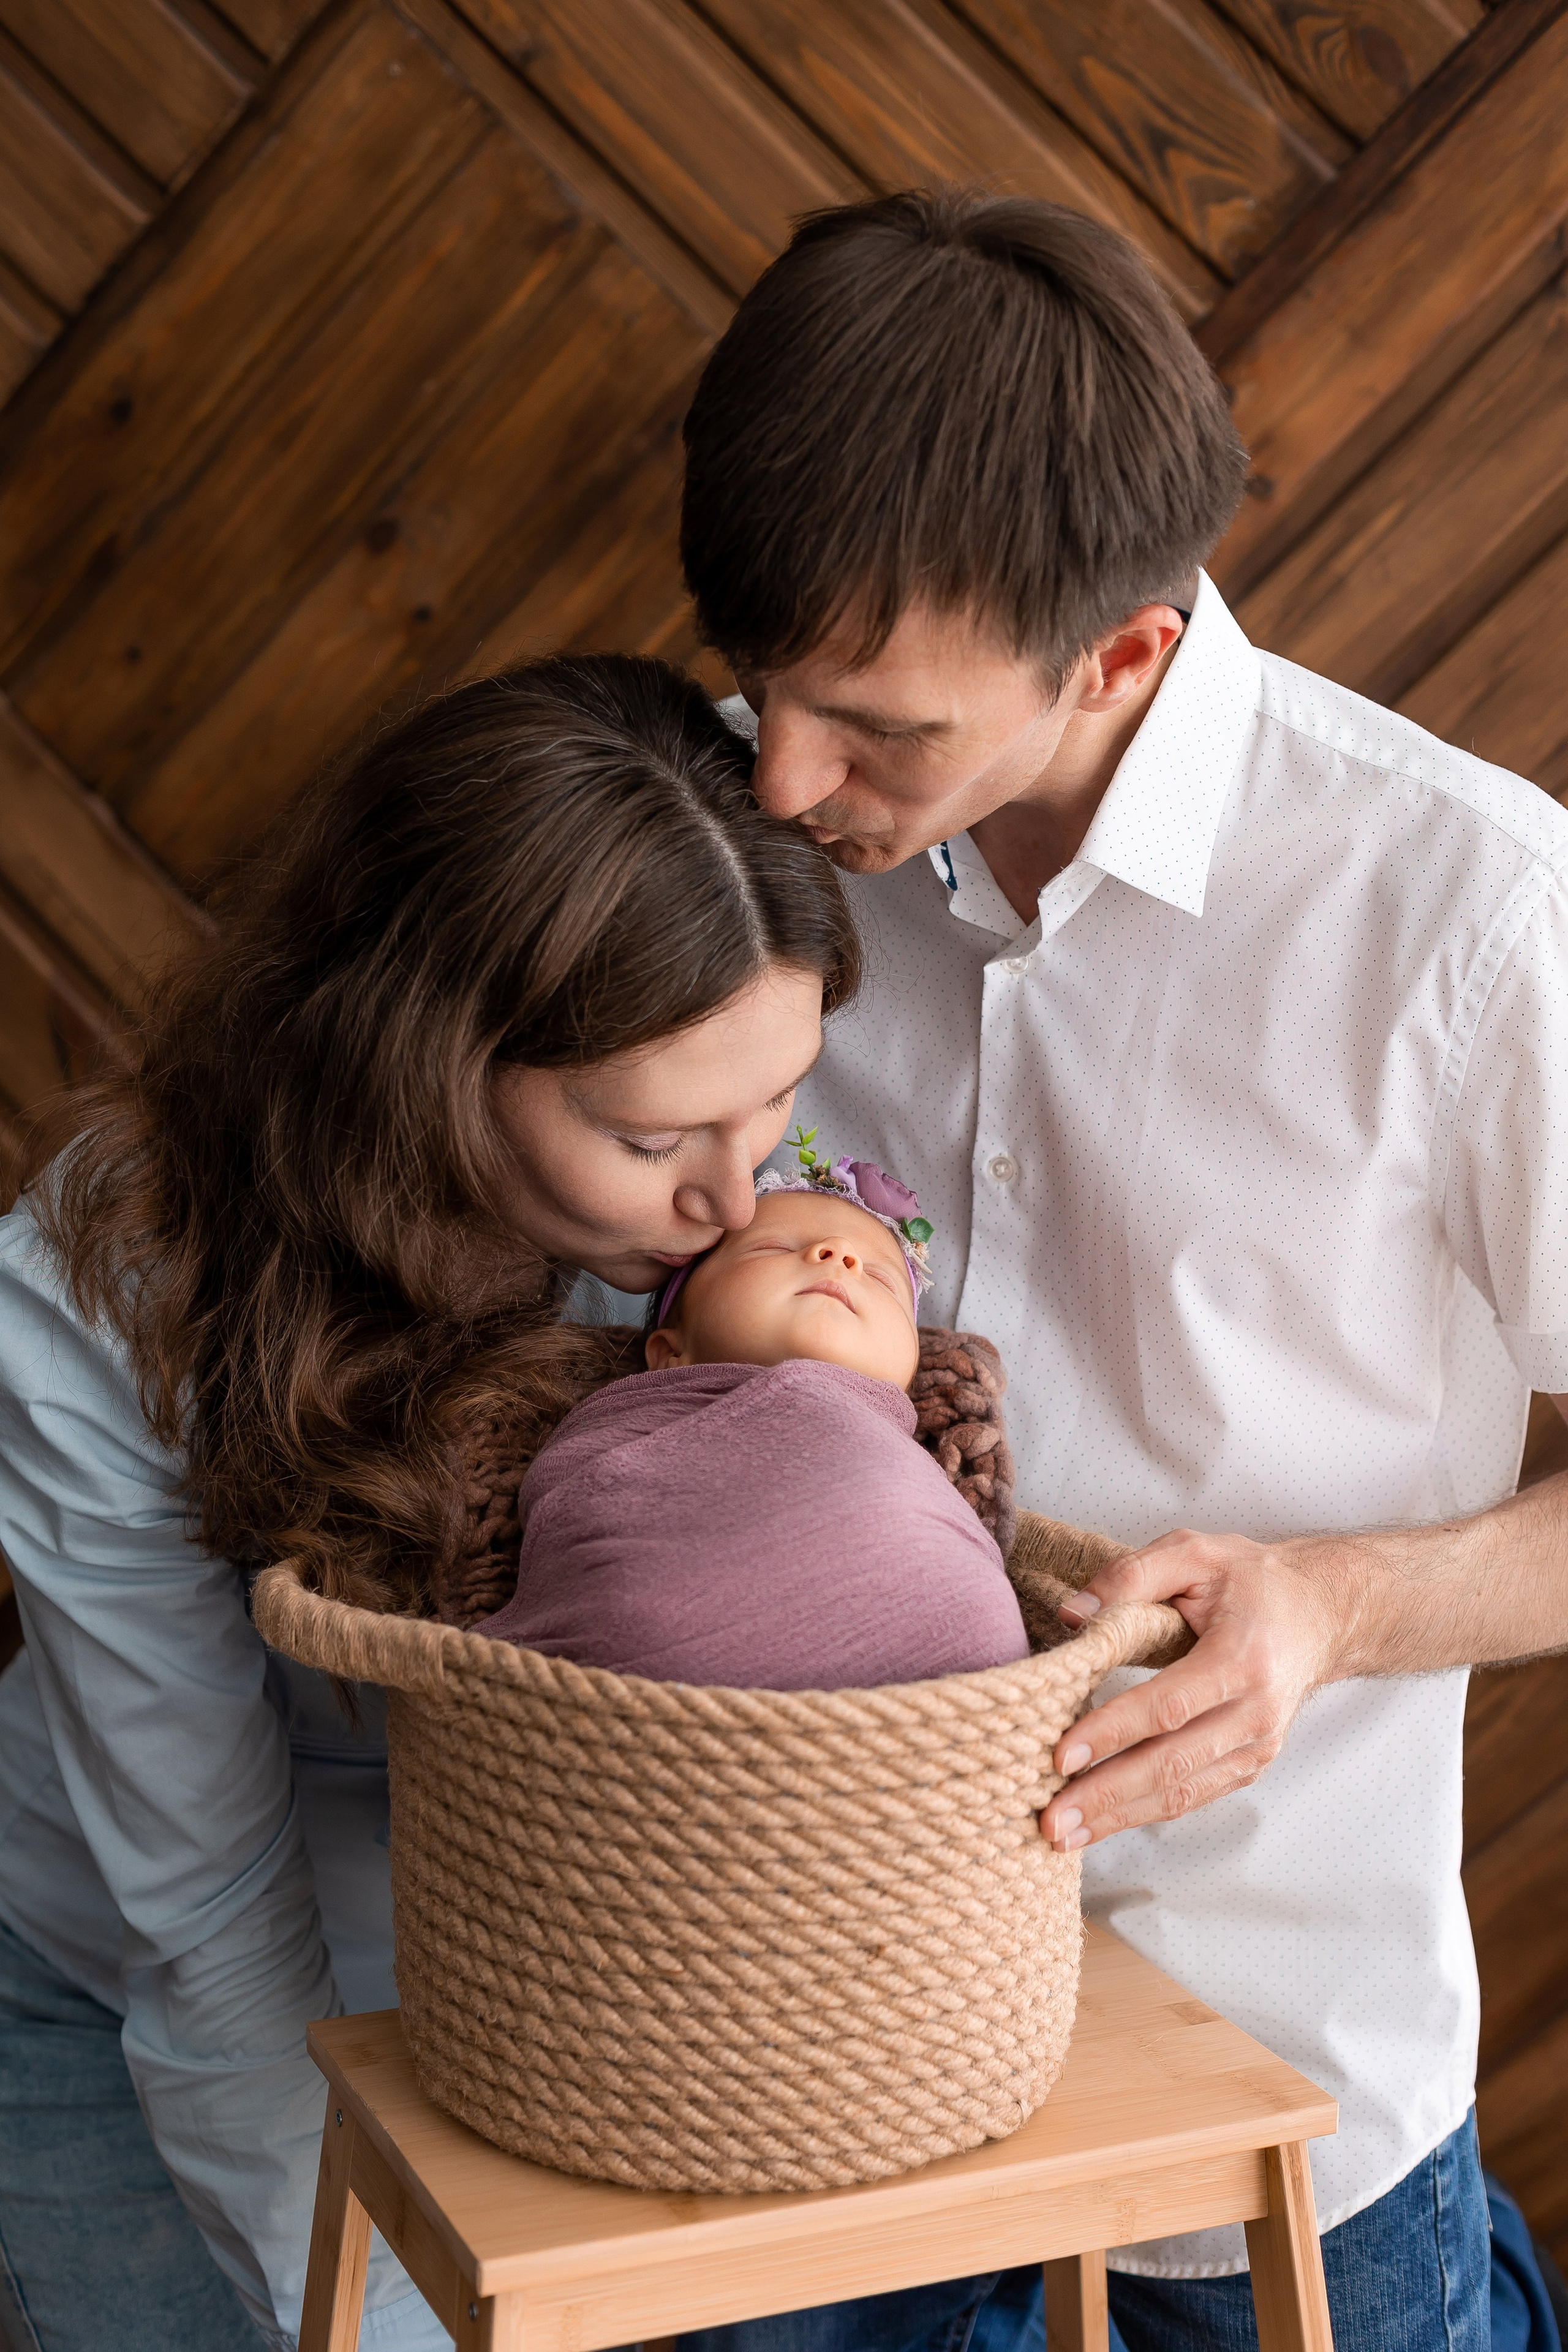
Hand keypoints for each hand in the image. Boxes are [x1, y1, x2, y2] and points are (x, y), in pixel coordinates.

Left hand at [1039, 1526, 1350, 1852]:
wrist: (1320, 1613)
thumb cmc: (1250, 1580)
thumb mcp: (1194, 1552)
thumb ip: (1130, 1576)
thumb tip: (1072, 1615)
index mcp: (1242, 1658)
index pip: (1168, 1706)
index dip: (1113, 1733)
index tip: (1061, 1756)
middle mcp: (1256, 1712)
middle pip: (1172, 1764)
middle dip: (1105, 1795)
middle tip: (1048, 1820)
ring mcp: (1258, 1745)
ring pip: (1183, 1793)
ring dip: (1120, 1818)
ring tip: (1063, 1837)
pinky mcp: (1252, 1764)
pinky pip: (1196, 1796)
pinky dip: (1148, 1814)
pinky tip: (1105, 1823)